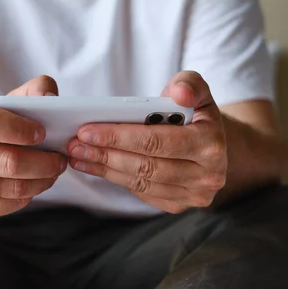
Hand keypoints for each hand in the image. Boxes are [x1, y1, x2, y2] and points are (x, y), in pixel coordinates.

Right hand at [0, 76, 66, 222]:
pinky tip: (33, 187)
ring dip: (40, 181)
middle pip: (6, 161)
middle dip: (42, 162)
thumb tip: (49, 96)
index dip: (19, 129)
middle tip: (59, 160)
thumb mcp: (1, 106)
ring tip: (52, 173)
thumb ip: (29, 93)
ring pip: (10, 187)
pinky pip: (5, 206)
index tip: (42, 133)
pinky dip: (26, 197)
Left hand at [67, 71, 227, 212]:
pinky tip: (94, 165)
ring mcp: (193, 195)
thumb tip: (178, 93)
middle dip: (105, 153)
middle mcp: (207, 175)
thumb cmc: (196, 113)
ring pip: (140, 183)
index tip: (87, 129)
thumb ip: (189, 83)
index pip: (157, 142)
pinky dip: (114, 178)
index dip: (119, 136)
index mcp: (211, 144)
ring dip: (104, 168)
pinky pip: (140, 193)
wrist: (212, 144)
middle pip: (146, 166)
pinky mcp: (177, 205)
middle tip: (75, 143)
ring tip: (77, 154)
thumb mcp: (197, 90)